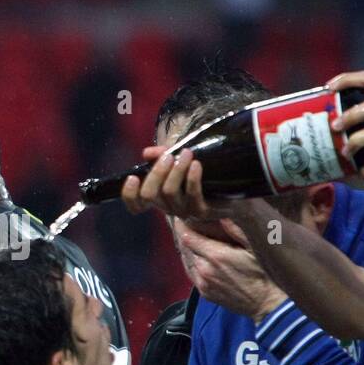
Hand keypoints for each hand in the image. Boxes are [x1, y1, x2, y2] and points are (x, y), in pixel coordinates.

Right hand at [120, 145, 237, 221]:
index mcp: (160, 197)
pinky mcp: (202, 211)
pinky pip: (192, 195)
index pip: (136, 205)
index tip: (132, 177)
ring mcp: (185, 211)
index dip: (129, 195)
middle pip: (150, 195)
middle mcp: (168, 206)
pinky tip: (196, 164)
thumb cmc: (203, 173)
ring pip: (169, 193)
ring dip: (176, 170)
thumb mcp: (179, 161)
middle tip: (168, 156)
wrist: (234, 186)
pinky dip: (192, 178)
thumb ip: (162, 156)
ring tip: (187, 154)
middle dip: (156, 172)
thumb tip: (147, 153)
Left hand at [173, 217, 285, 320]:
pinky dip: (190, 261)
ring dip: (186, 248)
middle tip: (184, 223)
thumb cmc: (263, 273)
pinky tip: (196, 255)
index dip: (181, 224)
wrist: (265, 303)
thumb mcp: (254, 247)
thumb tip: (222, 215)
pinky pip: (191, 273)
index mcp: (216, 256)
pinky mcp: (204, 292)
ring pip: (185, 260)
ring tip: (189, 236)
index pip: (187, 236)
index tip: (181, 215)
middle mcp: (204, 270)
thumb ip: (236, 230)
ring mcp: (202, 283)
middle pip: (184, 247)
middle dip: (183, 234)